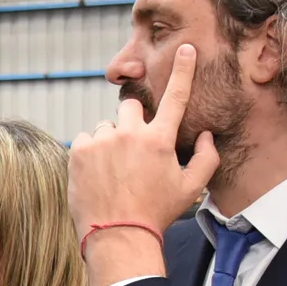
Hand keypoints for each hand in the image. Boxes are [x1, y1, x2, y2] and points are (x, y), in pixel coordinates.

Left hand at [71, 45, 216, 274]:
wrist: (117, 236)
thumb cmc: (156, 213)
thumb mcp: (191, 189)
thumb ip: (208, 158)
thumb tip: (208, 135)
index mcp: (160, 140)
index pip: (176, 96)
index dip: (184, 70)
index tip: (187, 49)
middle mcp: (130, 133)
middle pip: (132, 108)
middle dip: (134, 123)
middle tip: (133, 151)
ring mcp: (102, 140)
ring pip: (107, 126)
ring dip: (111, 140)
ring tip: (113, 171)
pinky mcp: (79, 150)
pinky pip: (85, 139)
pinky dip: (90, 151)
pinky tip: (96, 173)